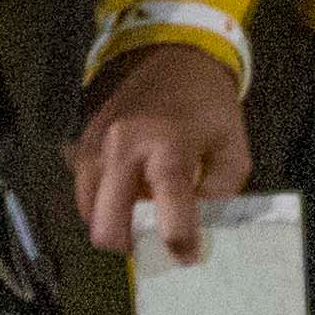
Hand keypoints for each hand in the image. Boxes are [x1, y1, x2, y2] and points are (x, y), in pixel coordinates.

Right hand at [71, 40, 253, 260]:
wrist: (174, 56)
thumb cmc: (207, 105)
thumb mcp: (231, 146)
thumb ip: (219, 193)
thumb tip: (198, 229)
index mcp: (168, 147)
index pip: (169, 210)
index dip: (180, 243)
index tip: (188, 257)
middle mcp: (123, 148)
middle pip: (107, 226)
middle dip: (132, 244)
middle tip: (155, 239)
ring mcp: (97, 146)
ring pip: (89, 214)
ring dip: (115, 224)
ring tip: (142, 210)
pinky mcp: (82, 144)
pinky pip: (84, 193)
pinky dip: (103, 203)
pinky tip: (129, 189)